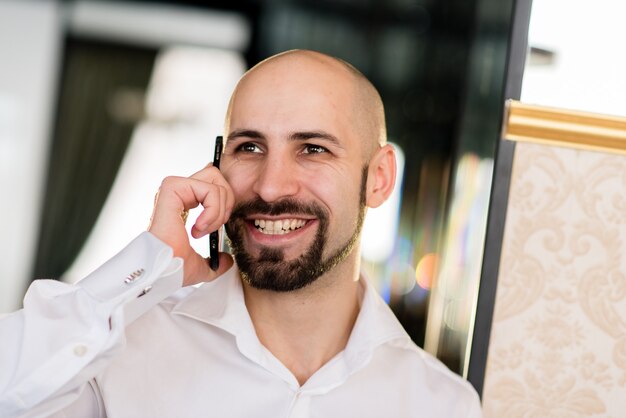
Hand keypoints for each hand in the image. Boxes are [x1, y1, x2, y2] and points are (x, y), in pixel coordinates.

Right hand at [148, 164, 234, 285]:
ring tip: (204, 229)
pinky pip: (209, 189)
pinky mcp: (172, 187)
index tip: (213, 229)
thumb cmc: (174, 268)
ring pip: (215, 180)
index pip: (212, 187)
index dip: (224, 204)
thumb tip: (226, 260)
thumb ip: (215, 262)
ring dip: (219, 210)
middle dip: (226, 202)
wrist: (164, 271)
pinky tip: (199, 227)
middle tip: (214, 226)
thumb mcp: (202, 267)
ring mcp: (174, 189)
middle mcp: (177, 194)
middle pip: (216, 176)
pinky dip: (212, 210)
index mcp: (182, 206)